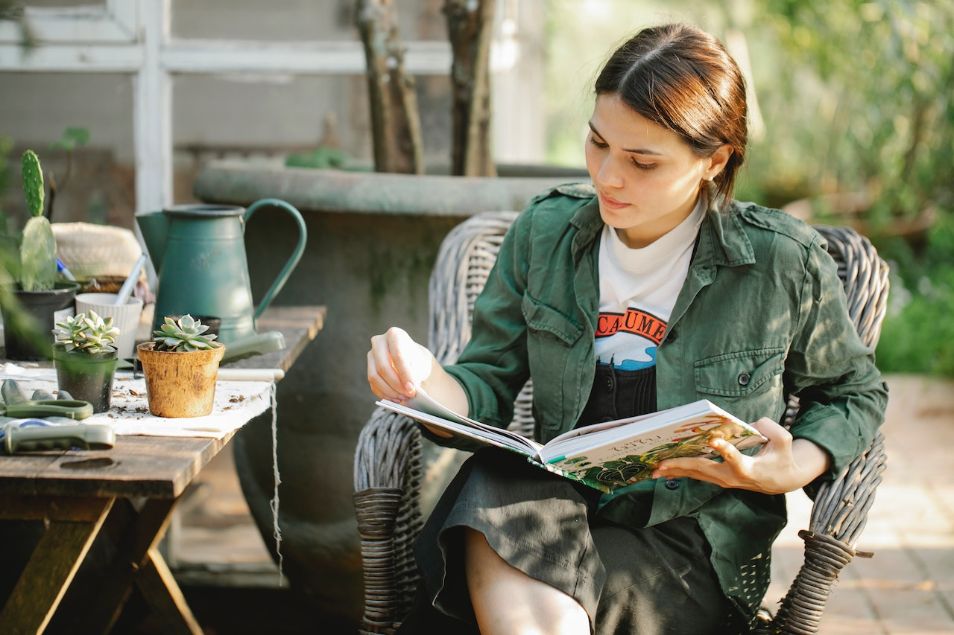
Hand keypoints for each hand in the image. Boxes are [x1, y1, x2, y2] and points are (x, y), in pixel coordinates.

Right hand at [367, 327, 434, 402]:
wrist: (410, 358)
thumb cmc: (416, 358)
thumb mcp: (420, 362)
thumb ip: (415, 373)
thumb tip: (410, 389)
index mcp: (394, 334)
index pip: (397, 355)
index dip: (405, 374)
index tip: (412, 388)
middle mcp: (378, 342)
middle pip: (383, 366)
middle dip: (396, 384)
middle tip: (408, 395)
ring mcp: (371, 355)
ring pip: (374, 377)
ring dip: (389, 391)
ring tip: (403, 399)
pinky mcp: (368, 369)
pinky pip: (372, 384)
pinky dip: (384, 394)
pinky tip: (395, 399)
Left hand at [651, 418, 827, 494]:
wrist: (780, 480)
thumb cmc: (782, 458)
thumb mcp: (784, 441)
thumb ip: (770, 429)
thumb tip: (749, 424)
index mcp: (749, 468)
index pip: (735, 460)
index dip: (724, 451)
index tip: (713, 440)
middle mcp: (732, 476)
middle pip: (704, 470)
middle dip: (681, 465)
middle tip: (661, 463)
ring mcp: (722, 479)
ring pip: (695, 474)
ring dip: (674, 471)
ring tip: (653, 470)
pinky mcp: (717, 478)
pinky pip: (695, 475)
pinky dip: (679, 471)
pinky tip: (661, 470)